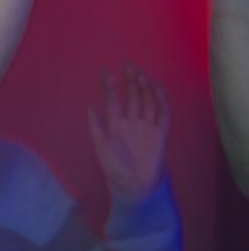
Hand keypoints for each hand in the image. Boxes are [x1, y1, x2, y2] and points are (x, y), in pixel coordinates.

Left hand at [87, 65, 169, 204]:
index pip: (112, 101)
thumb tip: (88, 106)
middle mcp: (132, 122)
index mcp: (115, 125)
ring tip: (139, 74)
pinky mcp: (160, 133)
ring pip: (147, 101)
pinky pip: (163, 113)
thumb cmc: (114, 168)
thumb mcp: (100, 148)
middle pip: (132, 97)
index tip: (106, 72)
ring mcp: (147, 126)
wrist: (134, 185)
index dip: (109, 87)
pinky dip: (161, 101)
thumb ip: (95, 127)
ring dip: (144, 88)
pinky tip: (156, 89)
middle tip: (128, 66)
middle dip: (130, 82)